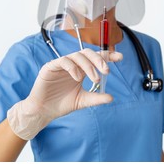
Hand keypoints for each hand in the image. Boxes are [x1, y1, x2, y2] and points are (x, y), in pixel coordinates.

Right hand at [7, 49, 122, 139]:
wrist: (44, 111)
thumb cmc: (62, 104)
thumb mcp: (82, 101)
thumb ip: (96, 98)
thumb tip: (111, 97)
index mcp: (81, 70)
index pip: (95, 58)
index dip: (107, 56)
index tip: (120, 57)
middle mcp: (73, 65)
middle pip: (88, 53)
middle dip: (99, 59)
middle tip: (107, 71)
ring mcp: (62, 64)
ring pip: (77, 55)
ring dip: (88, 65)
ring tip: (94, 79)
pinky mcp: (51, 67)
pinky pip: (63, 61)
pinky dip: (72, 67)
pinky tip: (77, 77)